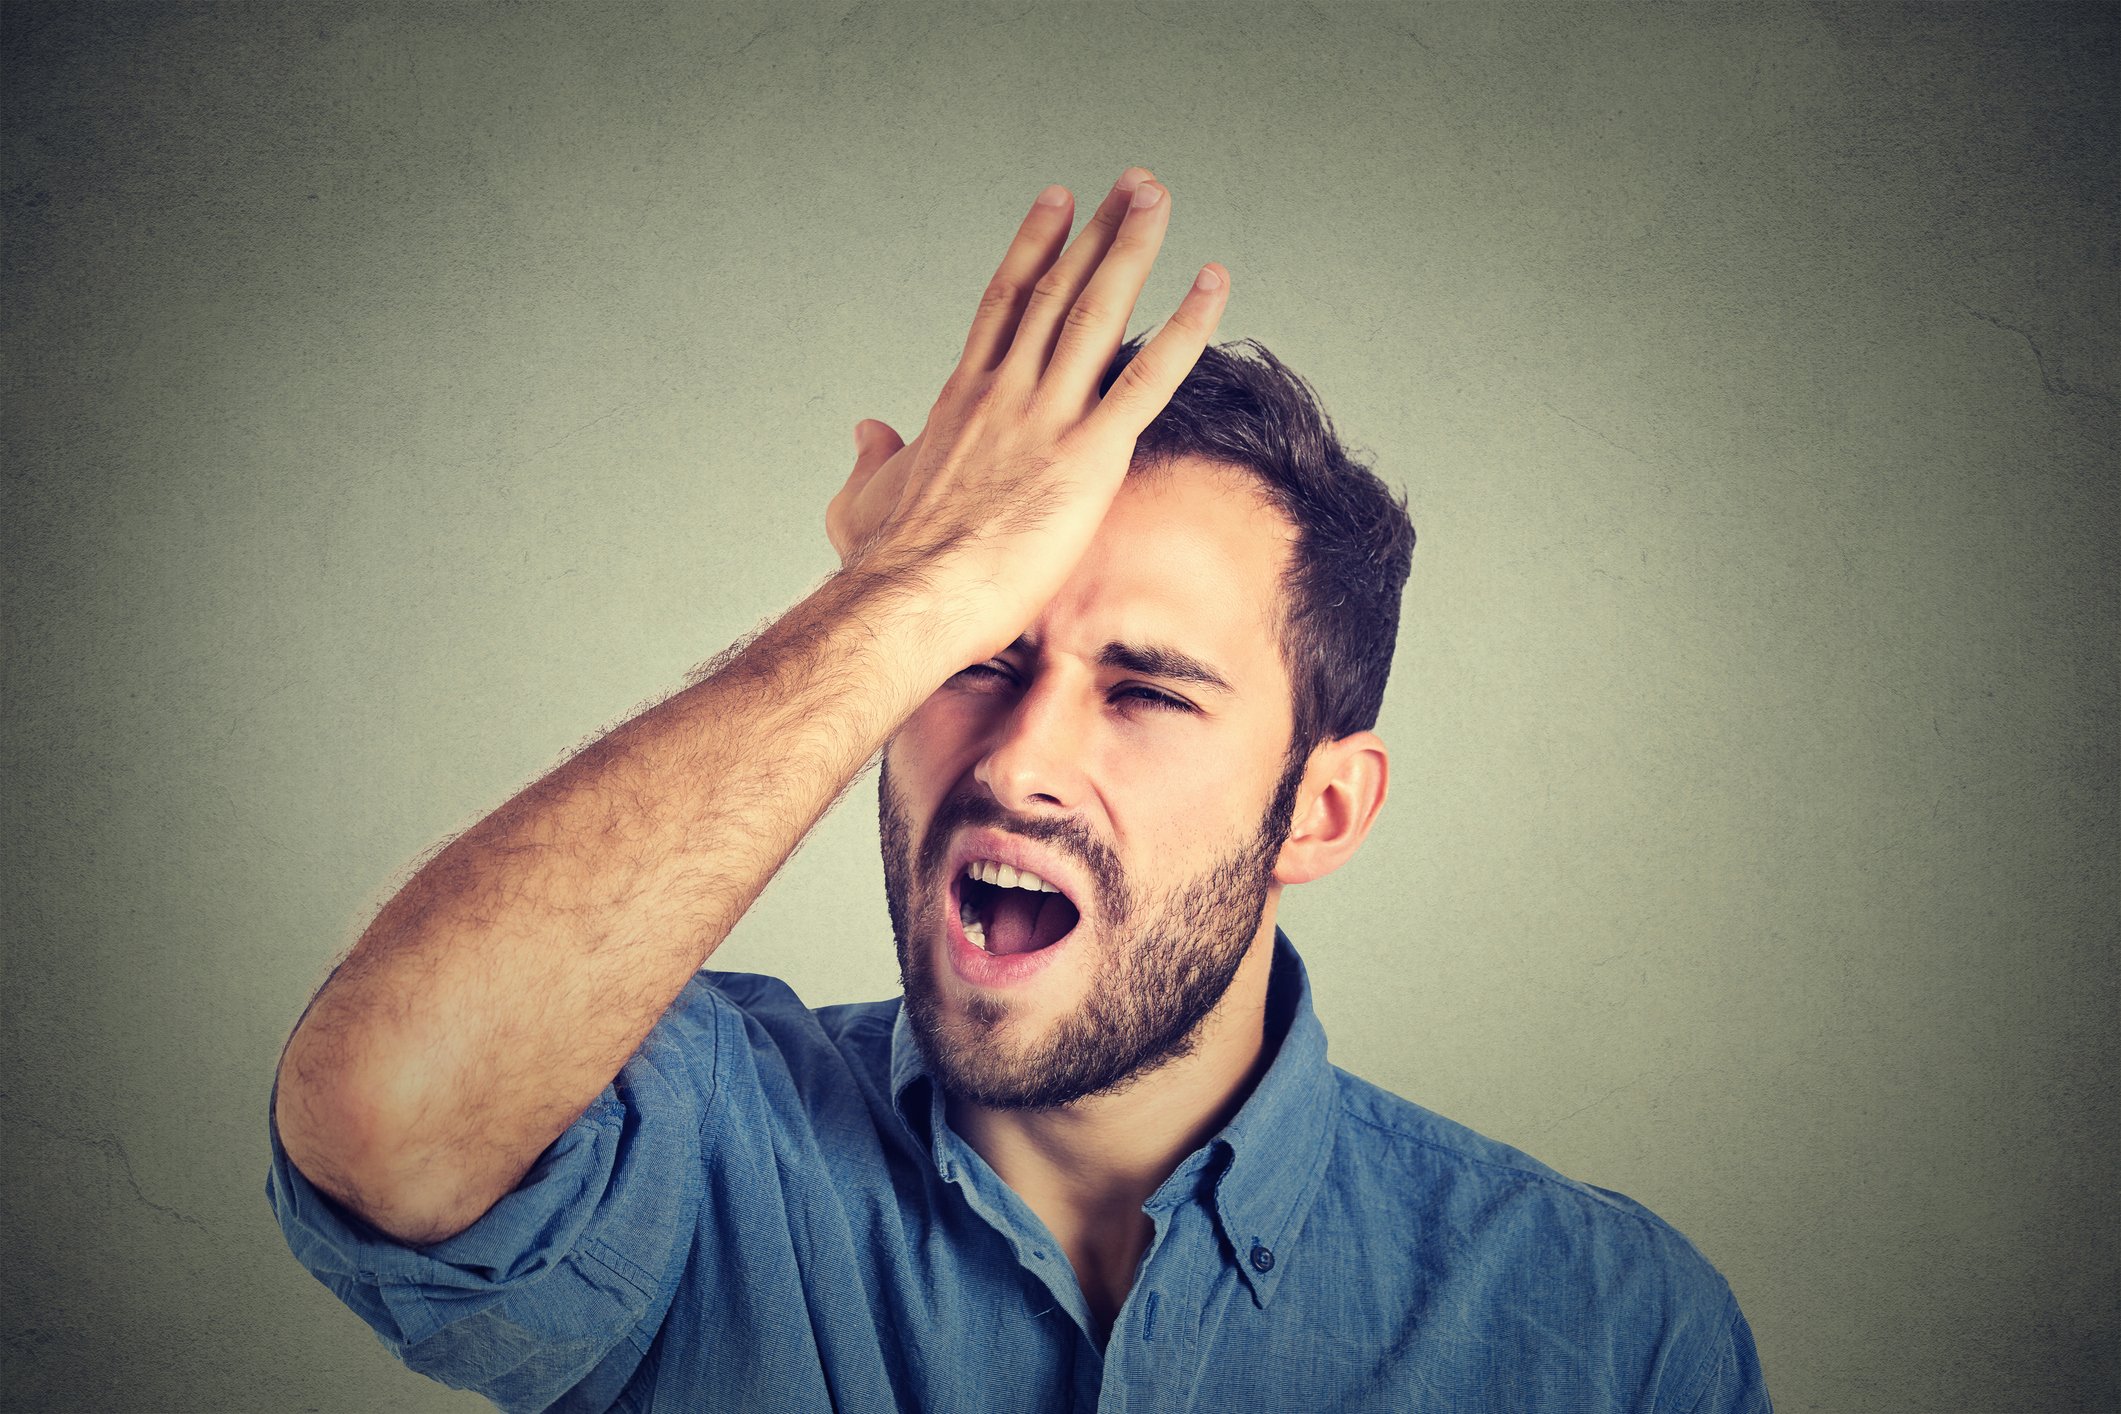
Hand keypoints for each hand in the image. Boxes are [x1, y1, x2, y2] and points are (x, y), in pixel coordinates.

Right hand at [827, 167, 1228, 659]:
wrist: (907, 598)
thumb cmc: (884, 564)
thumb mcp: (861, 500)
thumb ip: (870, 458)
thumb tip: (867, 430)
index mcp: (962, 398)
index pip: (1004, 303)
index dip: (1035, 247)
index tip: (1060, 203)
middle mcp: (1006, 392)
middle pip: (1059, 290)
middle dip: (1099, 231)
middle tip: (1134, 185)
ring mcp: (1046, 418)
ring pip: (1099, 312)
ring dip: (1135, 248)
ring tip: (1159, 199)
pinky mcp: (1087, 457)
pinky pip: (1148, 378)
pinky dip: (1187, 327)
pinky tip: (1213, 283)